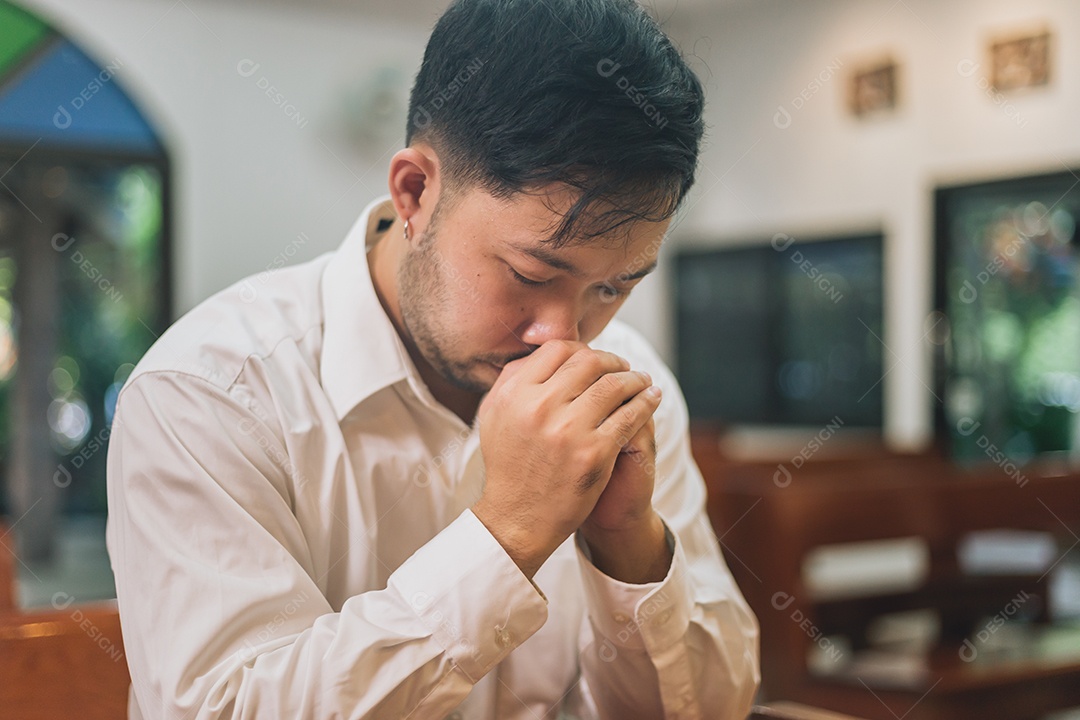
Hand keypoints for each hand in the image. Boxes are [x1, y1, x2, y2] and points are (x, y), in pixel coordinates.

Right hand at [472, 340, 661, 577]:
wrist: (518, 518)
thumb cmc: (508, 464)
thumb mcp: (494, 415)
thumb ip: (512, 378)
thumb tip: (538, 348)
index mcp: (515, 393)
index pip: (558, 350)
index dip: (582, 348)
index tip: (594, 357)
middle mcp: (540, 407)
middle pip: (589, 363)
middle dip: (613, 360)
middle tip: (625, 366)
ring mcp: (569, 430)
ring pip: (614, 386)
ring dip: (635, 378)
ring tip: (643, 380)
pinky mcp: (594, 453)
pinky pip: (629, 416)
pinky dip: (646, 402)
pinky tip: (653, 398)